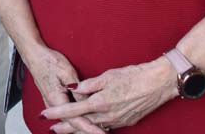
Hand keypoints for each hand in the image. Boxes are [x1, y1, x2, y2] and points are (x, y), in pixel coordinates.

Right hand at [22, 43, 105, 133]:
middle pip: (72, 123)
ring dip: (82, 126)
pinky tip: (85, 122)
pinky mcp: (54, 101)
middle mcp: (52, 105)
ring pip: (69, 120)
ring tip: (97, 130)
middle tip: (103, 133)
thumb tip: (88, 103)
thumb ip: (78, 89)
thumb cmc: (49, 61)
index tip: (100, 132)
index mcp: (56, 99)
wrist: (34, 56)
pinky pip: (66, 115)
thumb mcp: (67, 72)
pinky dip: (76, 120)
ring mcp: (52, 104)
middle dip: (87, 130)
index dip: (89, 127)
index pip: (75, 119)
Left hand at [41, 57, 176, 132]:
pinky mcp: (126, 122)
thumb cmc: (134, 76)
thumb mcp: (108, 75)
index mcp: (101, 102)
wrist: (159, 84)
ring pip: (94, 128)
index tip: (45, 115)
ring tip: (68, 129)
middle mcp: (108, 115)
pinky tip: (90, 126)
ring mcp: (118, 121)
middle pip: (82, 124)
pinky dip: (95, 128)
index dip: (58, 113)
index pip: (73, 109)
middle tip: (53, 129)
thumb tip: (74, 88)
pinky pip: (106, 127)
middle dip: (66, 127)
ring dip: (80, 129)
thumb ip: (89, 84)